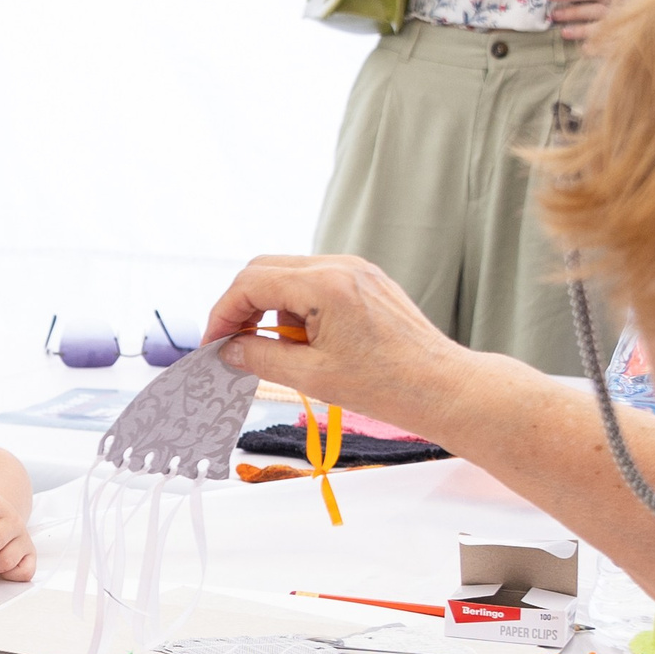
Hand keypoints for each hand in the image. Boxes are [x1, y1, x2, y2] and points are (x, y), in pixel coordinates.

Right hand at [202, 255, 470, 436]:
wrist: (441, 386)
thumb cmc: (389, 384)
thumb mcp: (311, 376)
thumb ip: (260, 358)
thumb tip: (229, 351)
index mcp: (325, 285)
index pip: (251, 284)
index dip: (223, 314)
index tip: (213, 343)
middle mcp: (340, 267)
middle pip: (264, 269)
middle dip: (240, 305)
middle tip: (230, 343)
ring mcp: (355, 270)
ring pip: (287, 274)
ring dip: (268, 307)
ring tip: (272, 348)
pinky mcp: (365, 281)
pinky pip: (314, 282)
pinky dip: (294, 306)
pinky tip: (300, 340)